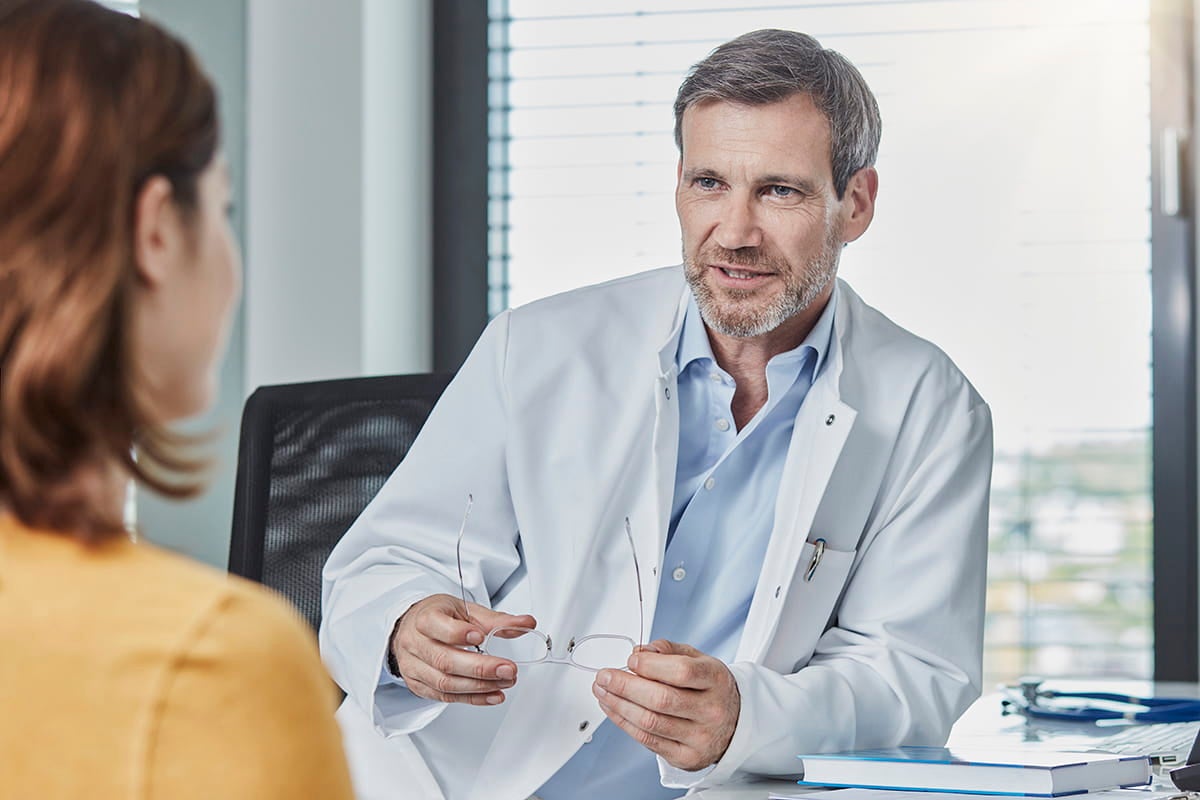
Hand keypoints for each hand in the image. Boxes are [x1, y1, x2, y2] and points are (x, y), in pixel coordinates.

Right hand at [390, 593, 536, 705]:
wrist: (411, 627)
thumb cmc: (438, 616)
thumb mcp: (465, 610)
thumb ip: (496, 620)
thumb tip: (526, 623)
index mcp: (424, 618)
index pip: (435, 626)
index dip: (458, 634)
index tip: (481, 637)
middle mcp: (414, 643)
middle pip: (445, 661)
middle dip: (480, 668)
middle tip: (508, 670)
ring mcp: (414, 667)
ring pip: (445, 683)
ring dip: (479, 686)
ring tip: (505, 682)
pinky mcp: (419, 686)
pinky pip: (446, 697)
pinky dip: (473, 698)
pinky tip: (493, 695)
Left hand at [592, 639, 740, 770]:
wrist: (734, 723)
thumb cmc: (710, 688)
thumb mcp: (698, 659)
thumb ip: (668, 651)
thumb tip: (639, 653)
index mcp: (716, 680)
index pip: (682, 672)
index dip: (651, 666)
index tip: (631, 660)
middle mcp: (711, 711)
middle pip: (661, 700)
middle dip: (625, 687)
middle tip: (604, 676)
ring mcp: (700, 737)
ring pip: (650, 722)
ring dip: (618, 705)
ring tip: (602, 691)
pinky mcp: (686, 757)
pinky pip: (647, 740)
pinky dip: (624, 723)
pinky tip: (613, 709)